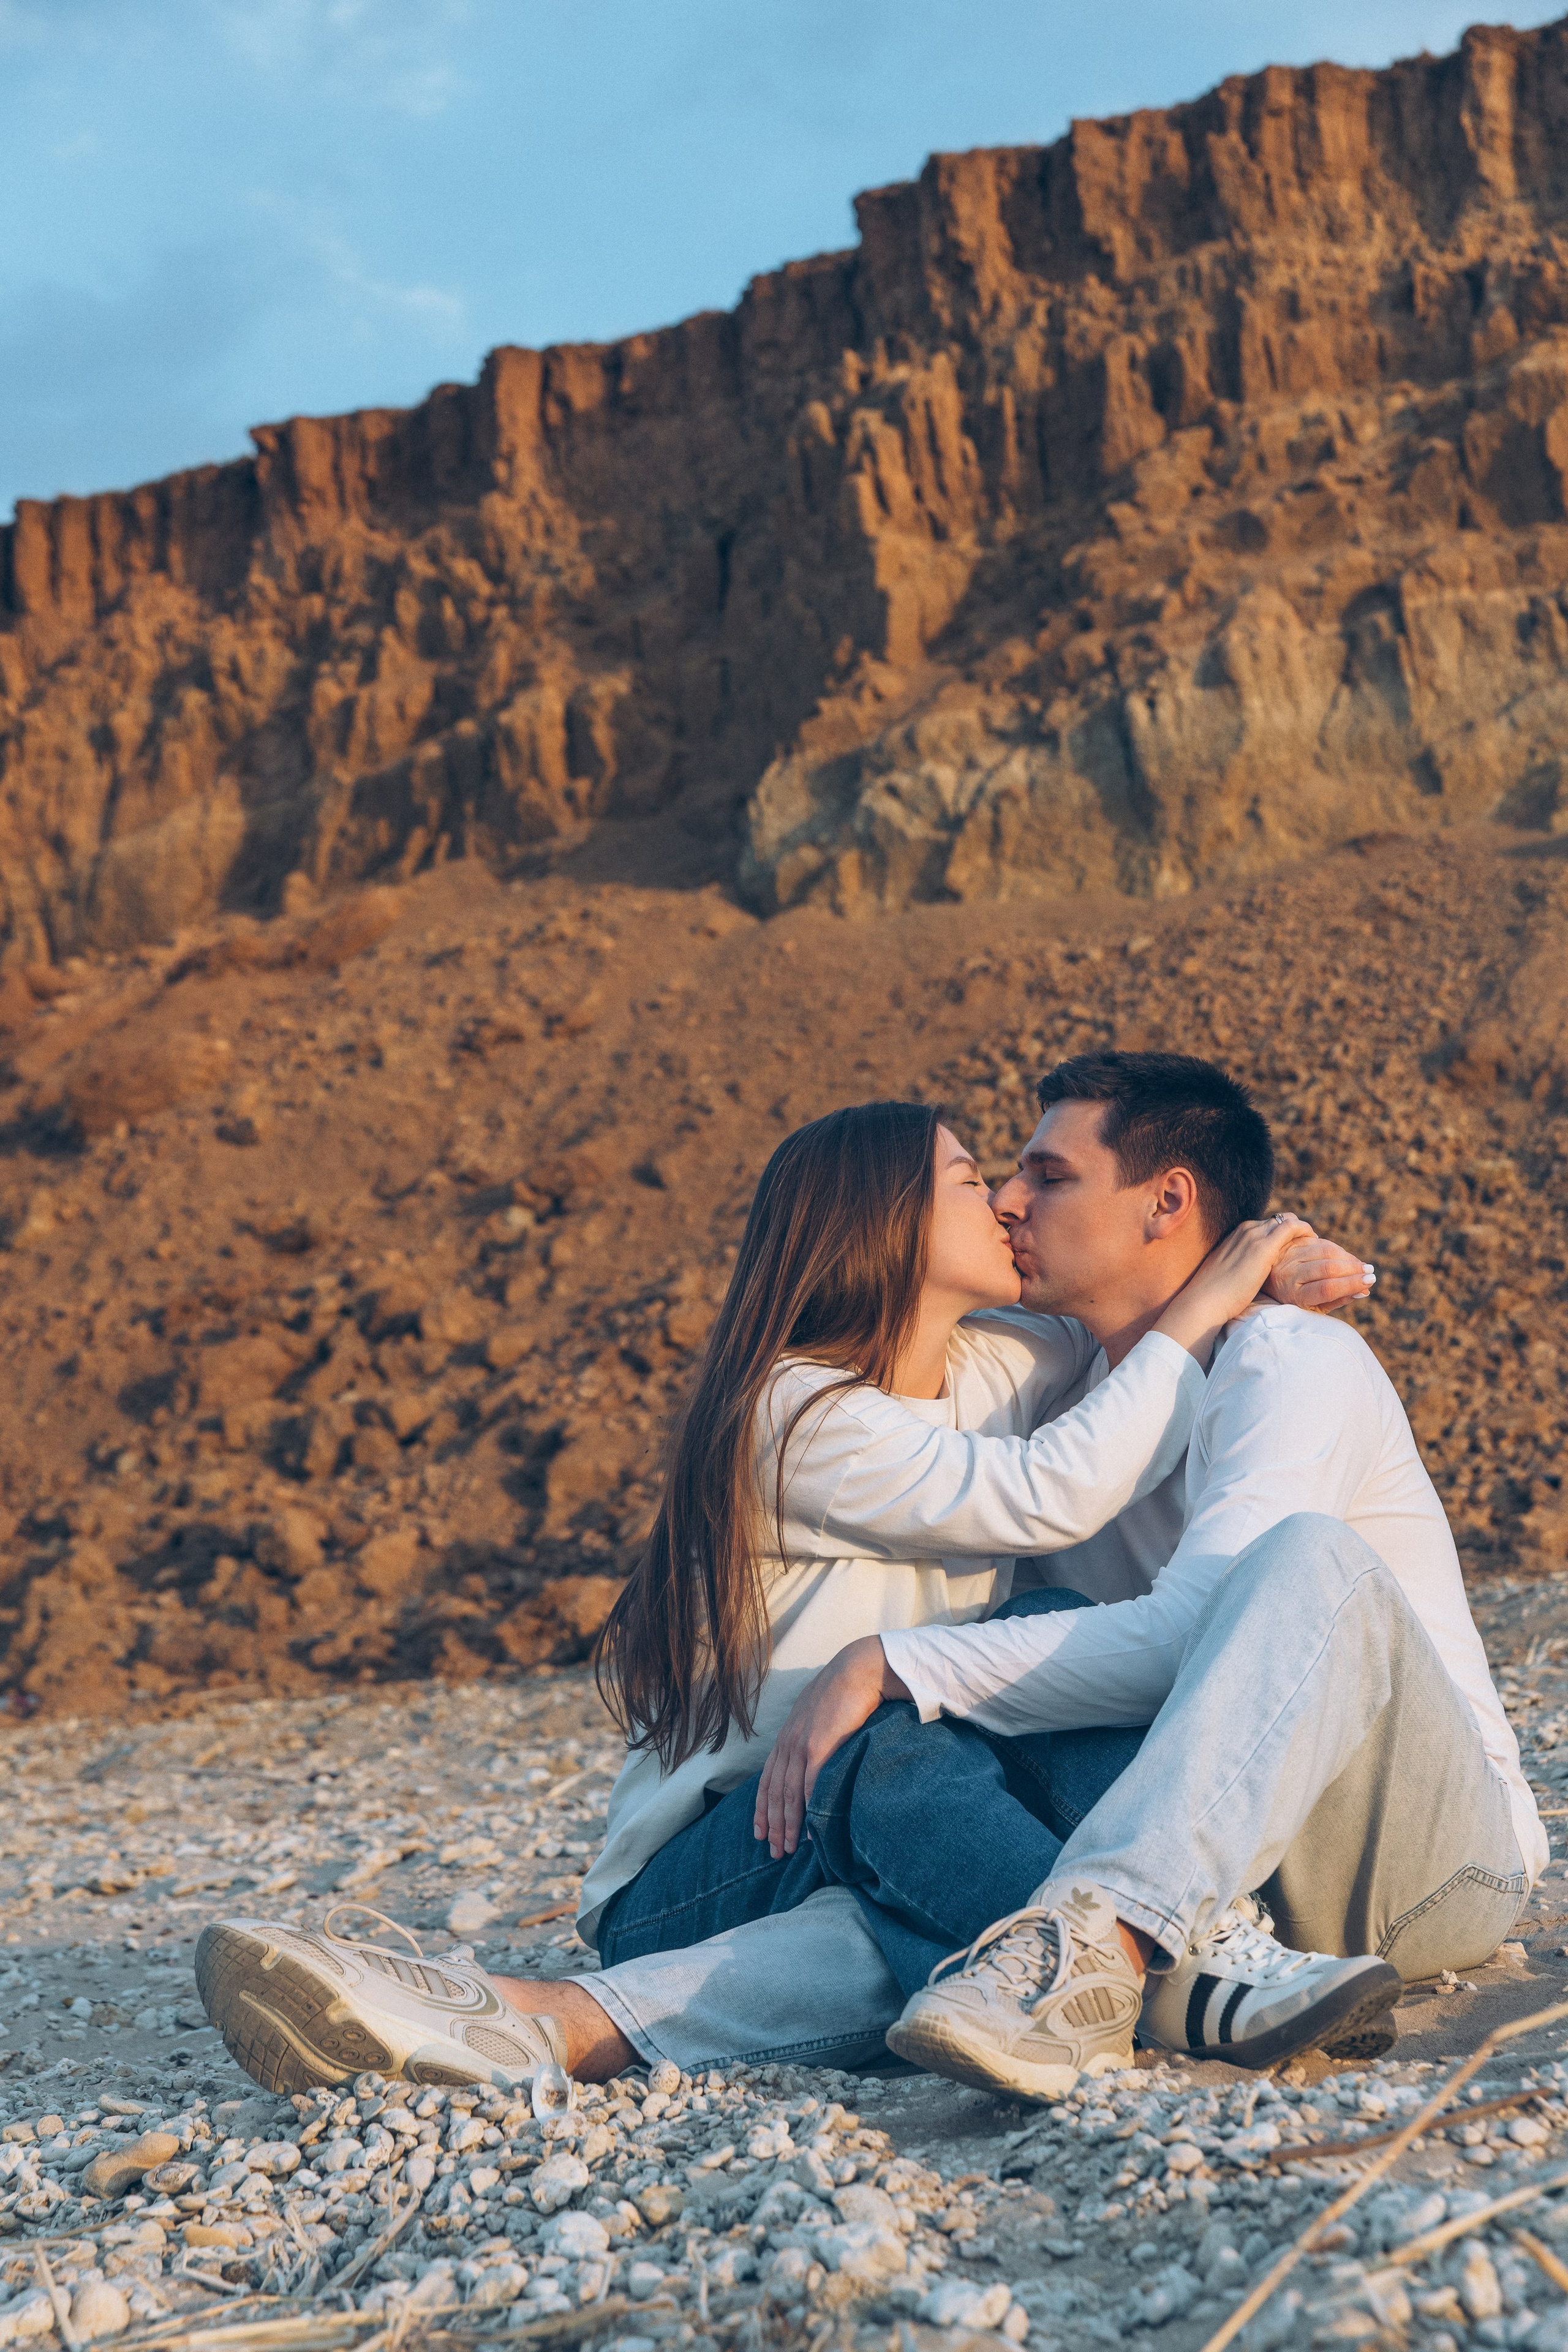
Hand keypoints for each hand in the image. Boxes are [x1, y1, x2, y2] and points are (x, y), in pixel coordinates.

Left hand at [753, 1637, 908, 1858]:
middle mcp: (789, 1743)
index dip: (762, 1808)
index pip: (767, 1780)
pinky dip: (807, 1811)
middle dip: (772, 1825)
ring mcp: (802, 1745)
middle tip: (773, 1852)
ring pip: (787, 1795)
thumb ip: (813, 1737)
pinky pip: (809, 1786)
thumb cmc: (844, 1693)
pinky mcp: (819, 1746)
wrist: (858, 1671)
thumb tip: (816, 1757)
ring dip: (787, 1825)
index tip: (760, 1831)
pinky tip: (810, 1830)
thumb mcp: (819, 1715)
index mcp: (787, 1737)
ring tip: (788, 1848)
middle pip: (774, 1793)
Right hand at [1154, 1212, 1321, 1363]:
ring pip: (1287, 1221)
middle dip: (1295, 1230)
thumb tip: (1247, 1276)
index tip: (1294, 1246)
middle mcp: (1245, 1230)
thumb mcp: (1227, 1273)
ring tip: (1316, 1244)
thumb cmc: (1214, 1295)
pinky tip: (1315, 1244)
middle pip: (1278, 1221)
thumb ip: (1239, 1267)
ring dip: (1303, 1230)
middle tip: (1310, 1244)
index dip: (1282, 1234)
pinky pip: (1292, 1228)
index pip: (1266, 1226)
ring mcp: (1253, 1236)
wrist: (1204, 1301)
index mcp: (1235, 1235)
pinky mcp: (1263, 1247)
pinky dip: (1305, 1232)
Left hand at [1265, 1228, 1375, 1313]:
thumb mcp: (1311, 1308)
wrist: (1259, 1282)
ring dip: (1346, 1257)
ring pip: (1324, 1250)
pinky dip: (1334, 1247)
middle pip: (1327, 1267)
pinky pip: (1317, 1240)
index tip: (1370, 1282)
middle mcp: (1287, 1274)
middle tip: (1370, 1272)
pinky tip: (1344, 1256)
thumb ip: (1336, 1299)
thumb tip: (1363, 1291)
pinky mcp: (1287, 1241)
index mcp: (1293, 1295)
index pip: (1327, 1288)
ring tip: (1361, 1265)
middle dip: (1353, 1269)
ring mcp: (1286, 1255)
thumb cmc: (1292, 1300)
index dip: (1351, 1284)